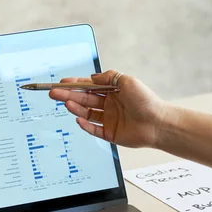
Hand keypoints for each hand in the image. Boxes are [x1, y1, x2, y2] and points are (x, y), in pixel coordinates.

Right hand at [49, 70, 166, 147]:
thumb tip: (91, 78)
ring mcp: (109, 120)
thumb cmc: (146, 101)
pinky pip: (93, 129)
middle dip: (68, 96)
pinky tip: (78, 119)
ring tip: (66, 104)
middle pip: (84, 99)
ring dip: (75, 108)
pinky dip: (85, 125)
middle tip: (54, 93)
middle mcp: (109, 105)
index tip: (62, 82)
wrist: (158, 123)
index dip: (75, 84)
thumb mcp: (127, 81)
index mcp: (113, 91)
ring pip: (87, 113)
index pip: (89, 87)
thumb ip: (108, 77)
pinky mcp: (110, 133)